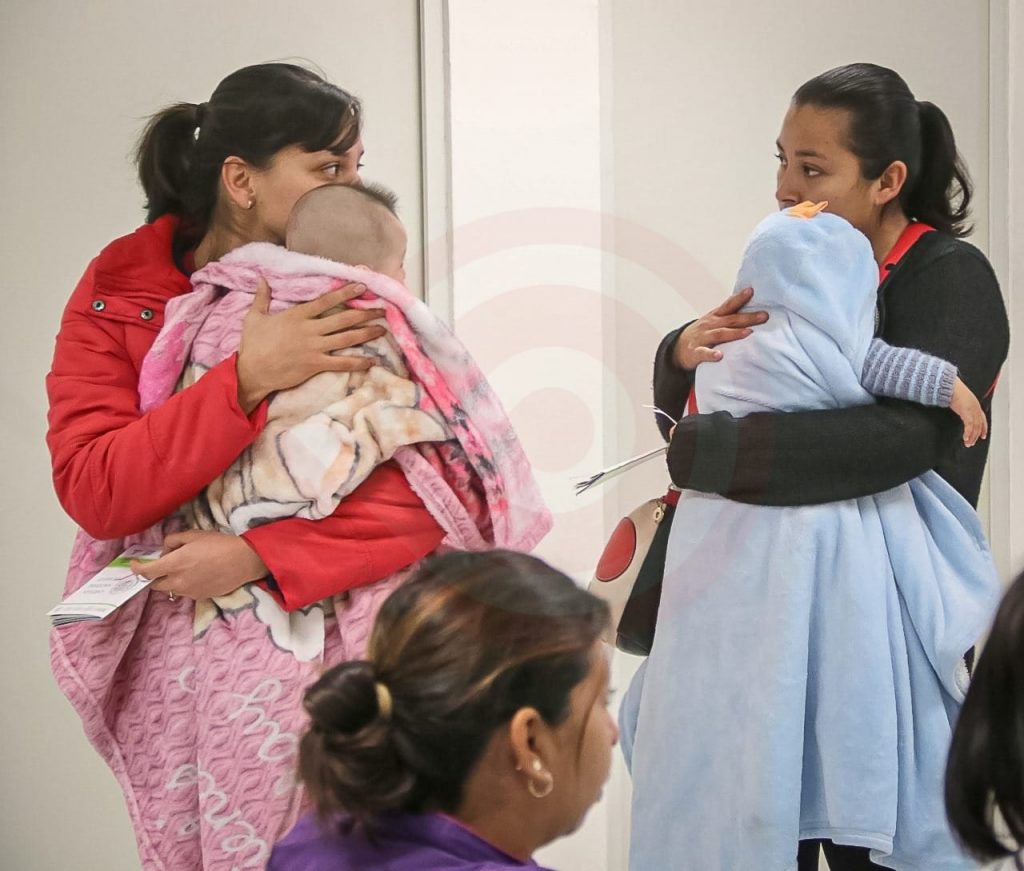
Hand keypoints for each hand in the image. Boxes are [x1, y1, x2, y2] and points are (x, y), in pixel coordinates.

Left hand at [131, 530, 268, 599]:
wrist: (243, 560)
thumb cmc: (219, 544)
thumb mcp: (194, 535)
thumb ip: (173, 541)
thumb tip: (165, 550)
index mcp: (174, 564)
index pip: (146, 572)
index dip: (136, 569)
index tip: (134, 564)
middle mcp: (178, 581)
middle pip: (156, 584)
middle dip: (155, 575)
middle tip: (164, 565)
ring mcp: (189, 591)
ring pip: (171, 589)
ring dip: (171, 580)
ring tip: (184, 569)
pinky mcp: (200, 597)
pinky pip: (185, 592)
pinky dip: (185, 584)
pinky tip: (197, 575)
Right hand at [236, 279, 387, 412]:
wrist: (252, 372)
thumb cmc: (253, 345)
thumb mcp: (254, 317)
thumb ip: (262, 297)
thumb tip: (262, 279)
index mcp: (297, 315)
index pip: (326, 300)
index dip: (345, 292)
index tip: (362, 287)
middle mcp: (309, 329)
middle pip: (343, 318)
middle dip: (365, 313)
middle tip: (383, 309)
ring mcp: (314, 348)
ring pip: (346, 338)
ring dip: (366, 333)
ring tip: (382, 329)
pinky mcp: (315, 365)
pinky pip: (341, 363)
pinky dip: (358, 362)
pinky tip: (372, 361)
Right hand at [673, 288, 767, 369]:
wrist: (678, 348)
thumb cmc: (702, 333)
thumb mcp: (714, 321)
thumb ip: (730, 316)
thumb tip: (754, 310)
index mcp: (715, 317)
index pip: (729, 305)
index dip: (739, 298)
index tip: (751, 291)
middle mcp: (709, 325)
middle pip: (730, 320)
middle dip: (748, 318)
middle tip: (764, 316)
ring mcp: (702, 338)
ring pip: (720, 334)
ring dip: (734, 333)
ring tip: (749, 332)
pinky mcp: (695, 352)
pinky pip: (703, 353)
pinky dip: (711, 354)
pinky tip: (719, 356)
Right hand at [949, 377, 987, 446]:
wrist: (950, 387)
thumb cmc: (952, 390)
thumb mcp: (959, 400)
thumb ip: (960, 406)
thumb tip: (957, 410)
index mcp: (974, 404)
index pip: (982, 419)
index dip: (983, 428)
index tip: (983, 435)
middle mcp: (976, 408)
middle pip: (979, 425)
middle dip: (976, 435)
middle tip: (972, 442)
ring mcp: (973, 410)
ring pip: (976, 427)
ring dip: (972, 436)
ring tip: (968, 443)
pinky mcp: (968, 412)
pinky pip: (970, 426)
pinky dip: (968, 433)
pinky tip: (965, 438)